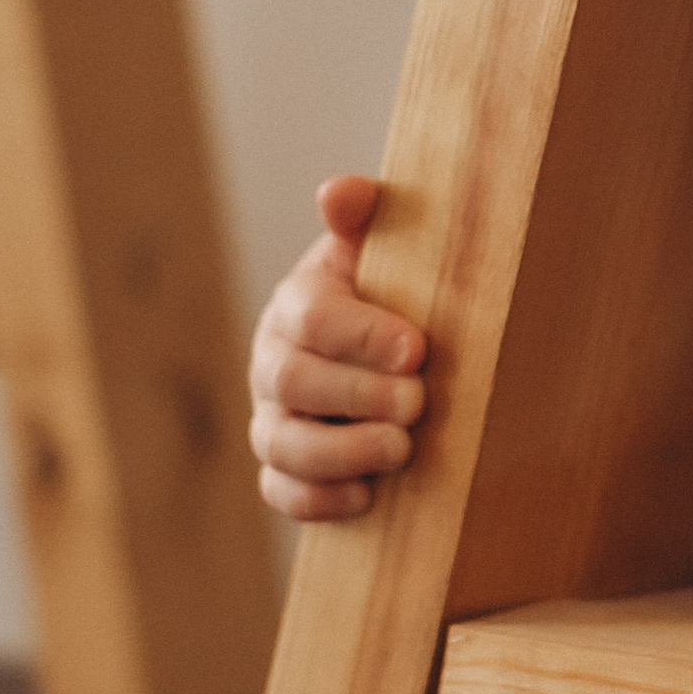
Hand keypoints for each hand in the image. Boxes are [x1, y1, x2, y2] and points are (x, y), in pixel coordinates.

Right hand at [249, 175, 427, 520]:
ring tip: (399, 452)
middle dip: (355, 395)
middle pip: (292, 382)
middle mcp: (275, 362)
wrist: (398, 356)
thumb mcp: (387, 248)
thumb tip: (339, 193)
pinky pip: (280, 492)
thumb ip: (366, 217)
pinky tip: (366, 497)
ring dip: (338, 452)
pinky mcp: (285, 469)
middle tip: (417, 404)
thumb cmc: (397, 293)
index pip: (313, 317)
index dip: (361, 334)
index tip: (415, 350)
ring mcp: (274, 419)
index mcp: (299, 304)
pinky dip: (316, 500)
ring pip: (281, 442)